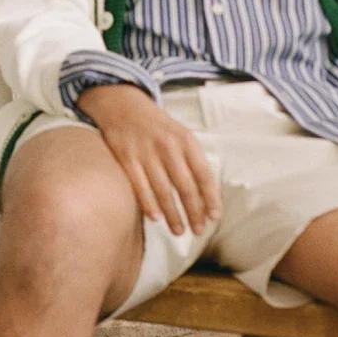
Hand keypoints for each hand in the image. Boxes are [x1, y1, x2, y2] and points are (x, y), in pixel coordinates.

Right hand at [76, 82, 220, 235]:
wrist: (123, 105)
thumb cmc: (157, 127)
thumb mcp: (180, 135)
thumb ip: (192, 160)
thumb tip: (207, 194)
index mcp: (186, 141)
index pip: (204, 174)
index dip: (211, 198)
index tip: (214, 217)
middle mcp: (168, 147)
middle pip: (185, 187)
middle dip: (194, 212)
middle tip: (198, 231)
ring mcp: (146, 153)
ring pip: (163, 191)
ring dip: (173, 214)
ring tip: (179, 231)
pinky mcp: (126, 158)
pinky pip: (140, 187)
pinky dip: (149, 204)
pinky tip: (156, 218)